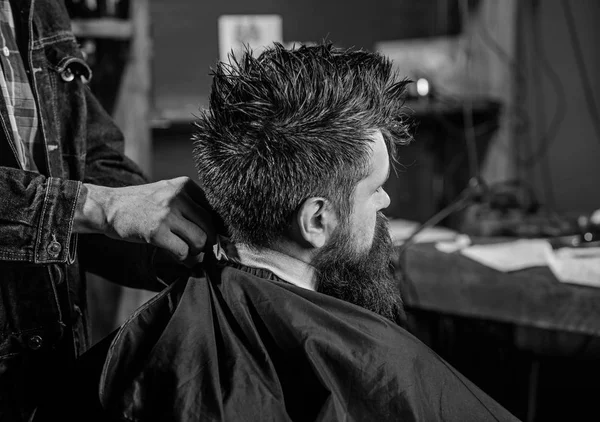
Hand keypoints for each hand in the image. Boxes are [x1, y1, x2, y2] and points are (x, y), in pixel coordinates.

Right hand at [75, 177, 214, 266]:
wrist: (108, 207)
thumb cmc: (142, 204)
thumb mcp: (168, 192)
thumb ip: (191, 204)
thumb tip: (218, 229)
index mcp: (185, 185)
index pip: (215, 209)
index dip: (215, 226)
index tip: (210, 234)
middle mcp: (178, 196)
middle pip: (210, 227)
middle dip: (207, 241)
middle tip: (198, 246)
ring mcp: (167, 214)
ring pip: (200, 241)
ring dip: (195, 251)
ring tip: (184, 248)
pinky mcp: (156, 232)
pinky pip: (183, 252)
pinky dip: (182, 258)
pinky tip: (173, 252)